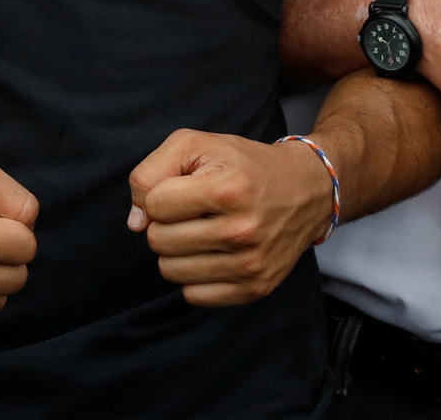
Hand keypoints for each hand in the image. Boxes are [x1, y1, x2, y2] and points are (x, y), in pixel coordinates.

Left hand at [127, 131, 333, 306]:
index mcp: (227, 190)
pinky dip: (194, 276)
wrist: (305, 190)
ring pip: (171, 271)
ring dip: (176, 251)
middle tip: (191, 211)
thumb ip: (150, 172)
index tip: (181, 188)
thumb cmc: (242, 164)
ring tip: (200, 231)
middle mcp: (241, 231)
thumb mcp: (194, 145)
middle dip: (164, 223)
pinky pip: (194, 295)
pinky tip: (211, 254)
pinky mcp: (256, 288)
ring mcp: (251, 265)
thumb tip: (135, 222)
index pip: (154, 205)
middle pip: (158, 240)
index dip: (159, 194)